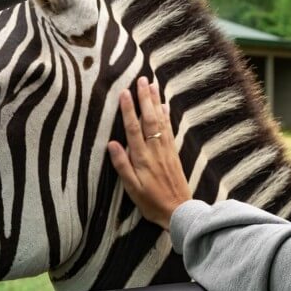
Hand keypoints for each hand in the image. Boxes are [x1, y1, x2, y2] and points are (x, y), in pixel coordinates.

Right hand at [107, 76, 191, 230]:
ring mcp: (165, 150)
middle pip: (149, 119)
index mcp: (142, 157)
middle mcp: (155, 150)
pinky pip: (169, 129)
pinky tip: (164, 106)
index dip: (128, 110)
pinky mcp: (173, 153)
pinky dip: (166, 115)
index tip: (124, 92)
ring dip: (156, 102)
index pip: (133, 128)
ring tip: (153, 85)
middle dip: (145, 98)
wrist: (179, 211)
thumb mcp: (131, 188)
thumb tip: (111, 144)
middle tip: (142, 79)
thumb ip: (121, 165)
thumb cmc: (150, 202)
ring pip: (160, 121)